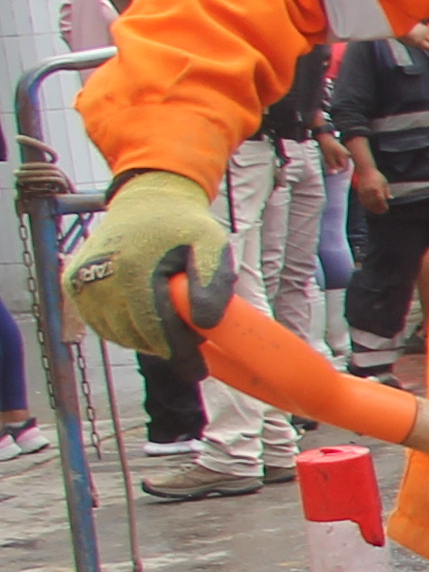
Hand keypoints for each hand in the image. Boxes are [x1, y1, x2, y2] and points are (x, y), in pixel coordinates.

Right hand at [63, 167, 223, 355]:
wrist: (144, 202)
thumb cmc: (183, 226)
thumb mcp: (211, 244)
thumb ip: (213, 282)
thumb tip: (204, 323)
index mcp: (133, 269)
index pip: (156, 329)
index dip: (181, 354)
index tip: (199, 370)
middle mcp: (98, 277)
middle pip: (137, 336)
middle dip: (167, 345)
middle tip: (192, 338)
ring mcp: (80, 282)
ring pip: (118, 335)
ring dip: (146, 339)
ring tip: (171, 321)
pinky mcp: (72, 285)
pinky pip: (101, 325)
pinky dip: (125, 330)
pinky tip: (146, 318)